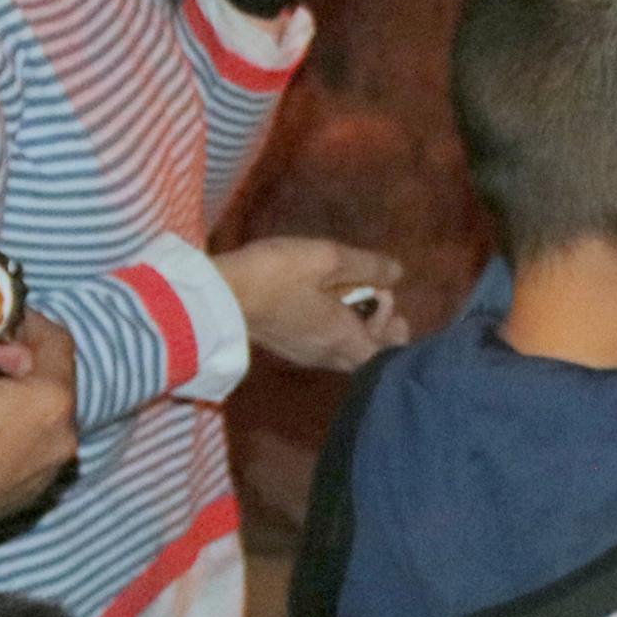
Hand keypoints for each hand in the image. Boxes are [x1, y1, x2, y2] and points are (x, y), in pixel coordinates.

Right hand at [0, 301, 78, 531]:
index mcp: (55, 397)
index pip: (58, 341)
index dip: (31, 322)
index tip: (4, 317)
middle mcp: (67, 430)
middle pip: (53, 376)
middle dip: (19, 357)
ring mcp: (56, 461)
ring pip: (45, 409)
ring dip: (18, 390)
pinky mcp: (40, 484)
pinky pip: (37, 439)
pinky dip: (18, 422)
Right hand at [218, 236, 410, 371]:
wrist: (219, 296)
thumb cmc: (278, 275)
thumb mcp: (328, 258)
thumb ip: (367, 266)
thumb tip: (397, 273)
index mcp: (342, 338)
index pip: (384, 356)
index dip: (395, 335)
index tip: (388, 302)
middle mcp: (326, 355)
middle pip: (363, 357)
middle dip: (377, 331)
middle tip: (377, 298)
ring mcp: (302, 354)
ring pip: (342, 352)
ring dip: (355, 329)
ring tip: (352, 296)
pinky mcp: (283, 347)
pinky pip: (321, 346)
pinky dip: (333, 330)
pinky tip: (323, 305)